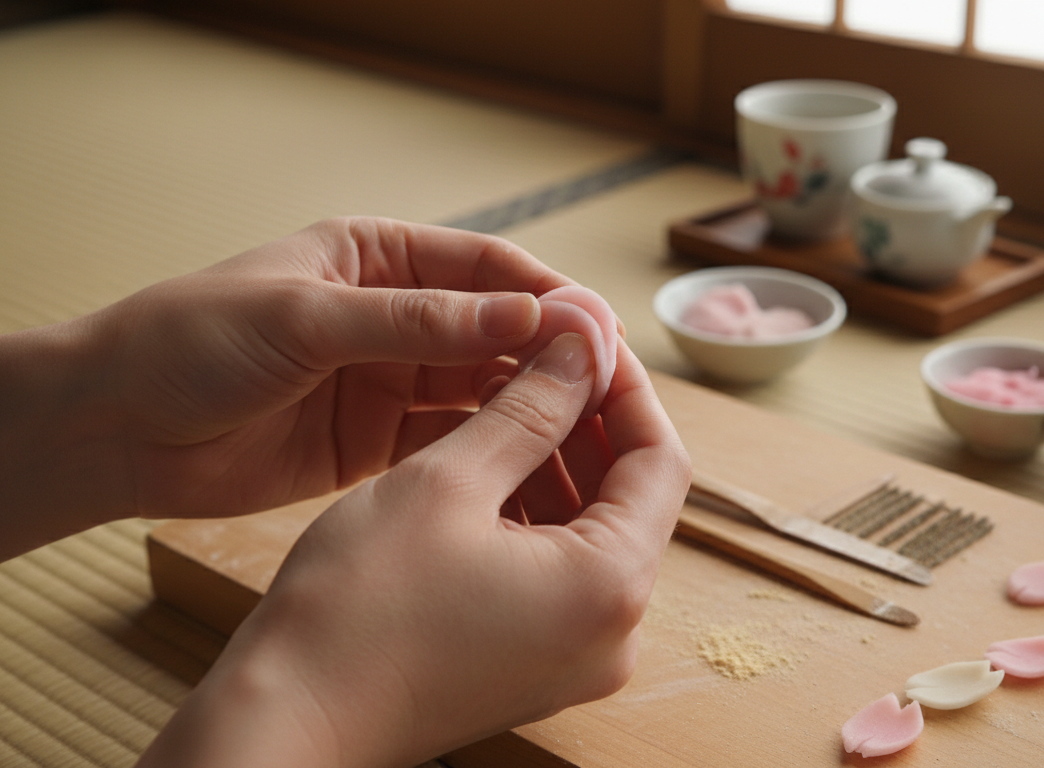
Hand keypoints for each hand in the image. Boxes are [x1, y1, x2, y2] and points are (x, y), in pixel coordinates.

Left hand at [2, 217, 575, 546]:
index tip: (596, 330)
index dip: (546, 296)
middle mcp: (394, 315)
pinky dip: (492, 450)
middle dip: (551, 356)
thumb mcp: (305, 319)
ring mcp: (389, 379)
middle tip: (605, 387)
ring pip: (482, 389)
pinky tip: (530, 463)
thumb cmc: (189, 344)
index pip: (485, 268)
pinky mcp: (379, 443)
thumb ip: (418, 323)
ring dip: (530, 405)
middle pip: (496, 331)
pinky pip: (452, 440)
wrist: (114, 430)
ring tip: (581, 431)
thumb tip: (526, 318)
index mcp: (376, 257)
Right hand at [136, 334, 692, 767]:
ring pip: (591, 531)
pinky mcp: (535, 664)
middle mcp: (612, 632)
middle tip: (540, 358)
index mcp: (610, 587)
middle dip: (588, 421)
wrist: (286, 722)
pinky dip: (533, 514)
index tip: (587, 338)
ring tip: (504, 400)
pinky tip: (487, 465)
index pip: (661, 460)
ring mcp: (576, 655)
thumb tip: (580, 349)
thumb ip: (529, 409)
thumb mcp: (447, 481)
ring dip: (556, 463)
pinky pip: (559, 571)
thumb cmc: (356, 609)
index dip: (626, 387)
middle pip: (631, 497)